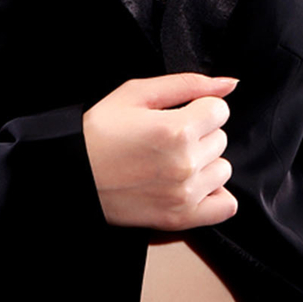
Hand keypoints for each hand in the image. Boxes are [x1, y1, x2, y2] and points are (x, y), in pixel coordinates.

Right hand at [82, 73, 238, 230]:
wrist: (73, 174)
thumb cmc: (99, 132)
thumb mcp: (136, 93)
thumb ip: (187, 84)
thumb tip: (229, 84)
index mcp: (176, 130)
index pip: (220, 110)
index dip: (199, 107)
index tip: (180, 114)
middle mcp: (185, 164)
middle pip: (221, 138)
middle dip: (199, 134)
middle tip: (168, 138)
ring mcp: (185, 194)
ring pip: (223, 169)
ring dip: (204, 163)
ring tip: (173, 161)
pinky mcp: (180, 218)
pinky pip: (225, 206)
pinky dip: (213, 194)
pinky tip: (191, 184)